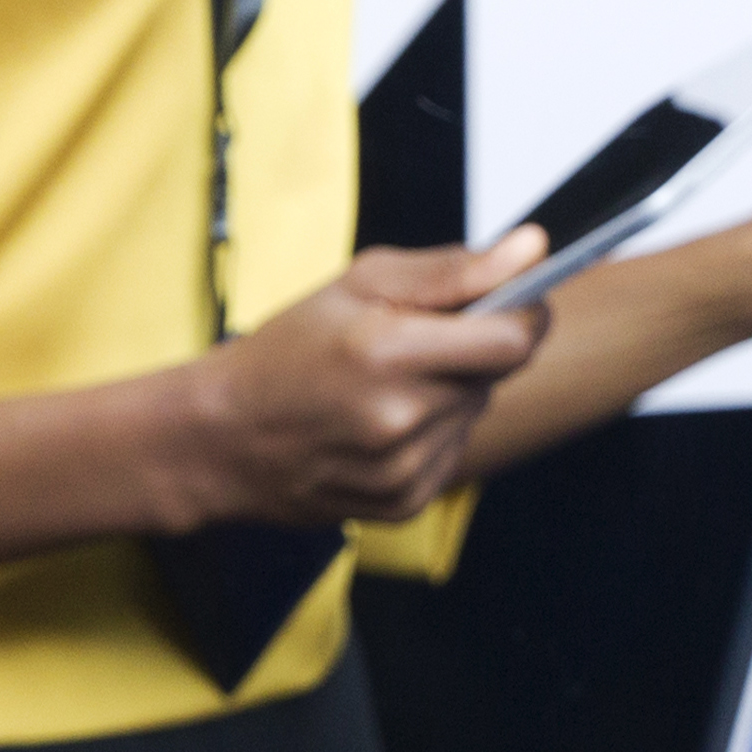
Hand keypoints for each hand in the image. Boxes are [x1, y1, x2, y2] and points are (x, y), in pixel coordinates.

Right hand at [170, 239, 550, 528]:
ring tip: (389, 387)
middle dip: (476, 350)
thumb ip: (454, 269)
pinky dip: (432, 436)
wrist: (219, 439)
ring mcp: (401, 470)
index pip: (514, 338)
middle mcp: (399, 418)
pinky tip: (382, 426)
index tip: (518, 301)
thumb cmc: (285, 352)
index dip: (527, 314)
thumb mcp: (360, 284)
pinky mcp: (402, 504)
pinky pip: (452, 455)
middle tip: (420, 344)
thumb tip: (532, 247)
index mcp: (387, 351)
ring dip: (453, 394)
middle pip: (498, 374)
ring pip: (475, 414)